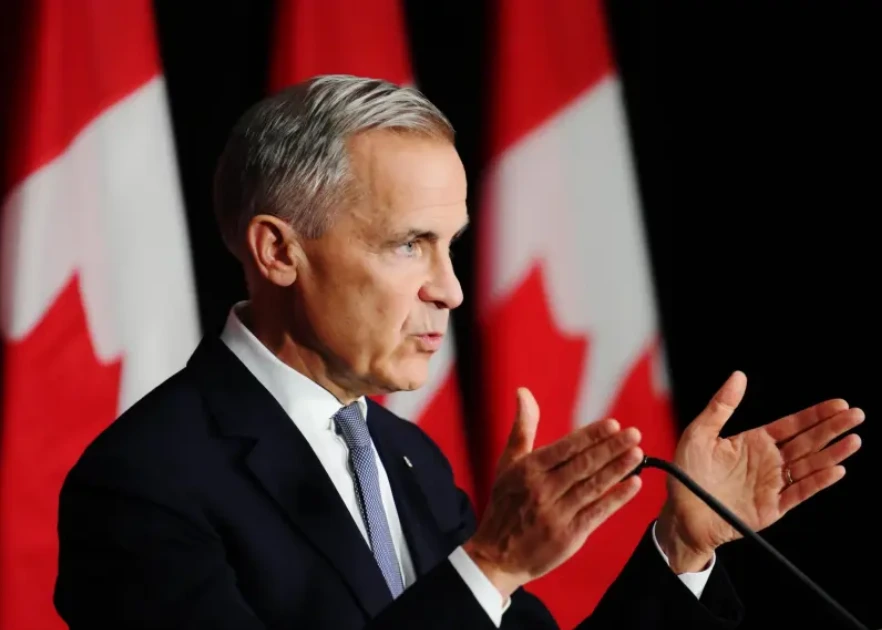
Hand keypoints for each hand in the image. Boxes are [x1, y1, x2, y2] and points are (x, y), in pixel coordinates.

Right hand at [463, 388, 643, 598]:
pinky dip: (616, 499)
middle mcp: (542, 490)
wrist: (496, 555)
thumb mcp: (507, 464)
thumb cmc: (505, 504)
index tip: (613, 424)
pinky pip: (597, 513)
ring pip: (593, 487)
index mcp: (528, 470)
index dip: (591, 436)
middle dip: (611, 448)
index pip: (566, 448)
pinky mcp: (568, 536)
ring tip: (638, 453)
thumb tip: (523, 392)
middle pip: (583, 465)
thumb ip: (522, 428)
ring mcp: (556, 514)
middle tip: (634, 433)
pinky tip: (634, 485)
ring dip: (618, 469)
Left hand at [656, 371, 863, 572]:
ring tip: (854, 439)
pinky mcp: (772, 507)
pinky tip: (836, 469)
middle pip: (808, 442)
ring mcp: (772, 484)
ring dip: (833, 453)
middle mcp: (768, 461)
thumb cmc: (686, 473)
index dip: (815, 414)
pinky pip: (799, 492)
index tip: (838, 403)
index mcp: (754, 442)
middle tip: (856, 414)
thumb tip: (738, 376)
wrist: (680, 512)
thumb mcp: (699, 433)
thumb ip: (721, 406)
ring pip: (810, 466)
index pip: (792, 425)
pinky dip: (818, 482)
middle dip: (832, 428)